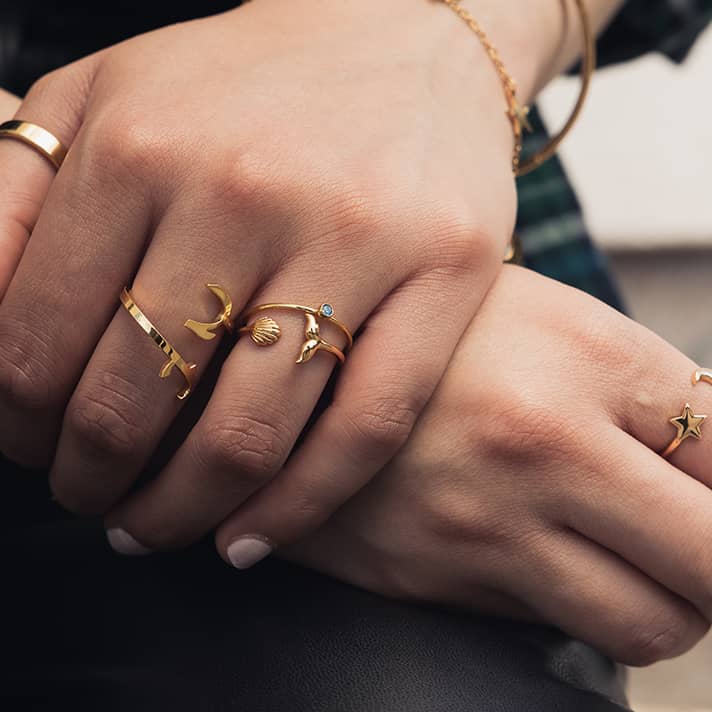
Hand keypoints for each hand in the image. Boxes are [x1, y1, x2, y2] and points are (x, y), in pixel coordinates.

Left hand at [0, 0, 518, 551]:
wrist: (398, 29)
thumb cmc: (227, 79)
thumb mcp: (88, 99)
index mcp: (136, 144)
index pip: (37, 337)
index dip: (15, 420)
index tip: (23, 444)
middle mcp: (240, 187)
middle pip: (133, 399)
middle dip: (86, 476)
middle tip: (83, 493)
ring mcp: (353, 232)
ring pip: (245, 434)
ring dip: (176, 513)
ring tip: (146, 526)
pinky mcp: (447, 270)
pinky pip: (366, 428)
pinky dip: (297, 508)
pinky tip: (246, 538)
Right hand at [265, 266, 711, 665]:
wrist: (272, 354)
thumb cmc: (429, 324)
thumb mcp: (547, 317)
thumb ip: (650, 391)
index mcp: (584, 351)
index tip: (708, 484)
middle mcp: (540, 440)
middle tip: (685, 532)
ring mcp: (482, 520)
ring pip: (652, 624)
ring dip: (662, 598)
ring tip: (622, 548)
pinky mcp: (429, 576)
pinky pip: (553, 623)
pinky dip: (570, 596)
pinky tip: (526, 538)